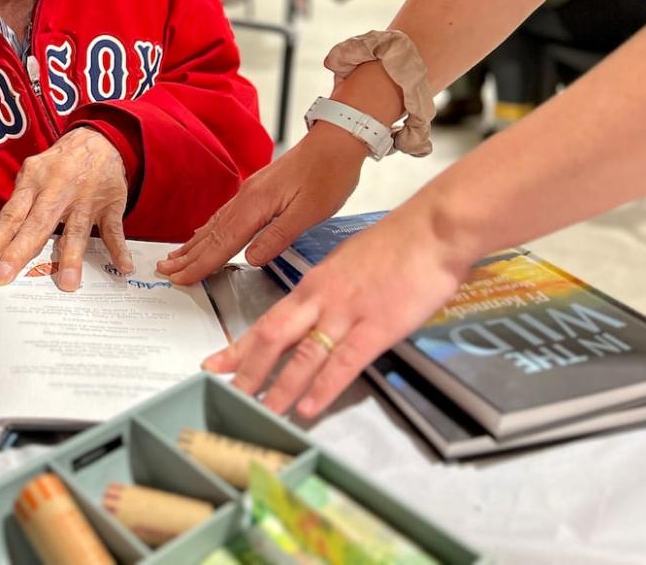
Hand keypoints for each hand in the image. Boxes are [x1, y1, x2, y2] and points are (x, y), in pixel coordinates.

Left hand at [0, 127, 132, 290]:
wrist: (99, 139)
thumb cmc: (59, 163)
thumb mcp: (34, 173)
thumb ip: (21, 204)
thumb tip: (0, 242)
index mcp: (33, 182)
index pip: (10, 216)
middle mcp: (58, 189)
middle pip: (36, 225)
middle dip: (18, 253)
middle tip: (3, 278)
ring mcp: (85, 198)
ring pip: (76, 230)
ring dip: (71, 257)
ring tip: (68, 284)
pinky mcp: (110, 203)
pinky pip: (114, 228)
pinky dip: (119, 248)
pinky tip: (123, 266)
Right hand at [157, 126, 365, 284]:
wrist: (337, 140)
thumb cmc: (329, 174)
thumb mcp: (310, 212)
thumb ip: (278, 236)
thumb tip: (251, 258)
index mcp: (256, 205)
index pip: (222, 243)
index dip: (201, 264)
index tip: (181, 279)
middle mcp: (246, 198)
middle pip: (210, 234)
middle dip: (187, 256)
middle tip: (164, 271)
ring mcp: (249, 192)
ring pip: (214, 224)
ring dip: (193, 244)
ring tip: (175, 257)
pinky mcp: (257, 190)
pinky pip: (224, 215)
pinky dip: (208, 230)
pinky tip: (203, 234)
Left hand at [201, 216, 469, 416]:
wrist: (430, 231)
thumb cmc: (395, 245)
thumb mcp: (347, 265)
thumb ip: (329, 292)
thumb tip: (318, 314)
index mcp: (312, 285)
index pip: (266, 320)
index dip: (239, 346)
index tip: (214, 364)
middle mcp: (320, 300)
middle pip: (272, 337)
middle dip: (247, 370)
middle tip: (226, 393)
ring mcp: (345, 314)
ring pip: (302, 356)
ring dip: (280, 388)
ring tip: (262, 413)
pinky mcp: (376, 327)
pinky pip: (343, 362)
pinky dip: (323, 388)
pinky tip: (308, 408)